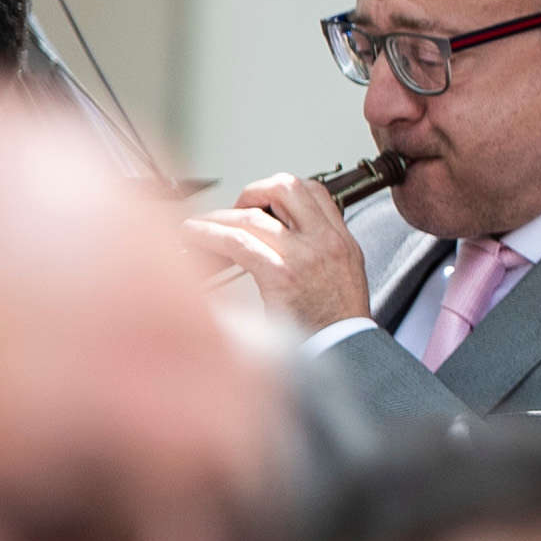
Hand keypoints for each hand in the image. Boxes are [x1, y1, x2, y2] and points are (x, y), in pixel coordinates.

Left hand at [189, 173, 369, 339]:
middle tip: (236, 211)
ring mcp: (304, 257)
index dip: (281, 191)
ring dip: (219, 218)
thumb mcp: (343, 276)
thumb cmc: (337, 325)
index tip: (262, 204)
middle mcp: (325, 242)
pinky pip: (237, 243)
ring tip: (200, 228)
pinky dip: (210, 236)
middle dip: (253, 193)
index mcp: (341, 240)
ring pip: (253, 216)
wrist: (344, 353)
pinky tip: (196, 237)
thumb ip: (319, 251)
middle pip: (285, 187)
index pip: (314, 191)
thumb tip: (282, 237)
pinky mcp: (281, 275)